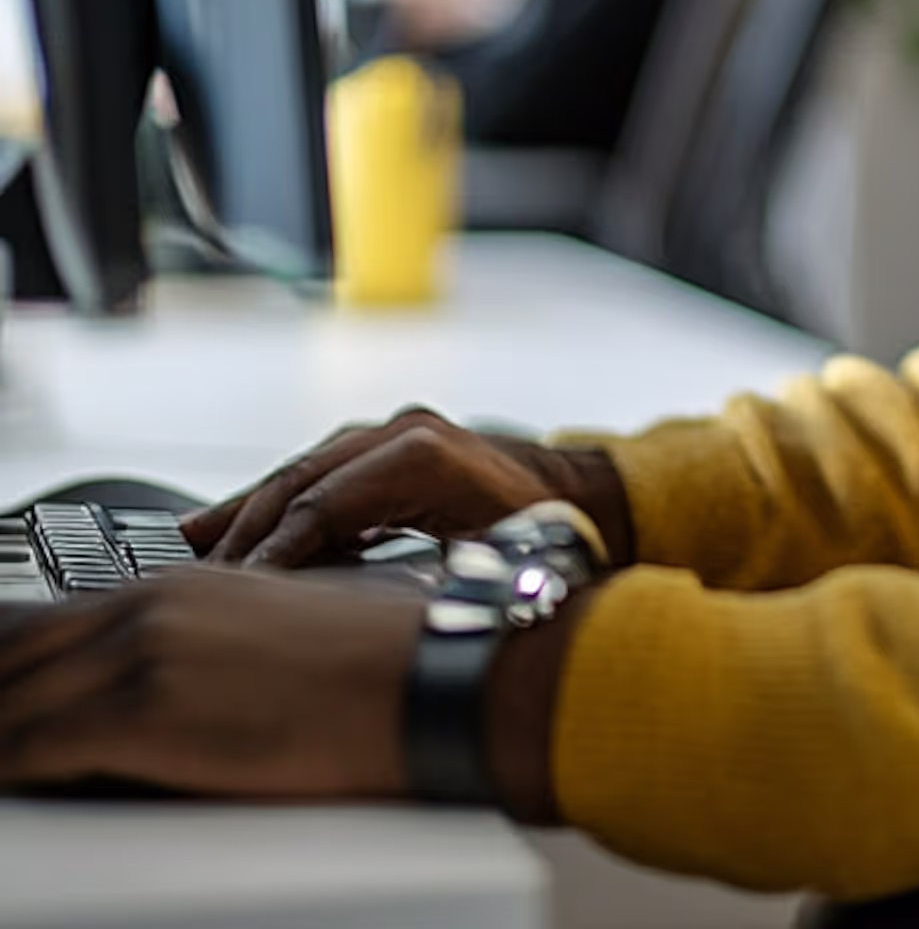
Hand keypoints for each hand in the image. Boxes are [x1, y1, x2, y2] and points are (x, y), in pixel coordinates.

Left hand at [0, 567, 418, 795]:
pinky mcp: (142, 712)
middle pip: (16, 645)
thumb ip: (209, 635)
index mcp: (181, 583)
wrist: (426, 675)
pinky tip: (3, 777)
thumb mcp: (278, 623)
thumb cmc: (374, 661)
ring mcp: (143, 652)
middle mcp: (152, 604)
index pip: (48, 614)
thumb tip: (174, 672)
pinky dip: (5, 762)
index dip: (7, 653)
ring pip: (9, 692)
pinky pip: (29, 747)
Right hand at [185, 406, 632, 570]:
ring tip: (195, 550)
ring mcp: (397, 434)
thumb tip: (350, 620)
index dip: (273, 554)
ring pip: (304, 473)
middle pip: (300, 482)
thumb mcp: (484, 565)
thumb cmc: (547, 537)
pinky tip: (241, 527)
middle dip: (244, 532)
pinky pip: (323, 473)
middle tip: (197, 583)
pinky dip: (282, 502)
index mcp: (423, 455)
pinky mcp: (393, 446)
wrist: (589, 499)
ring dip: (251, 511)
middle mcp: (404, 432)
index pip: (321, 508)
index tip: (235, 594)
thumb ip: (420, 583)